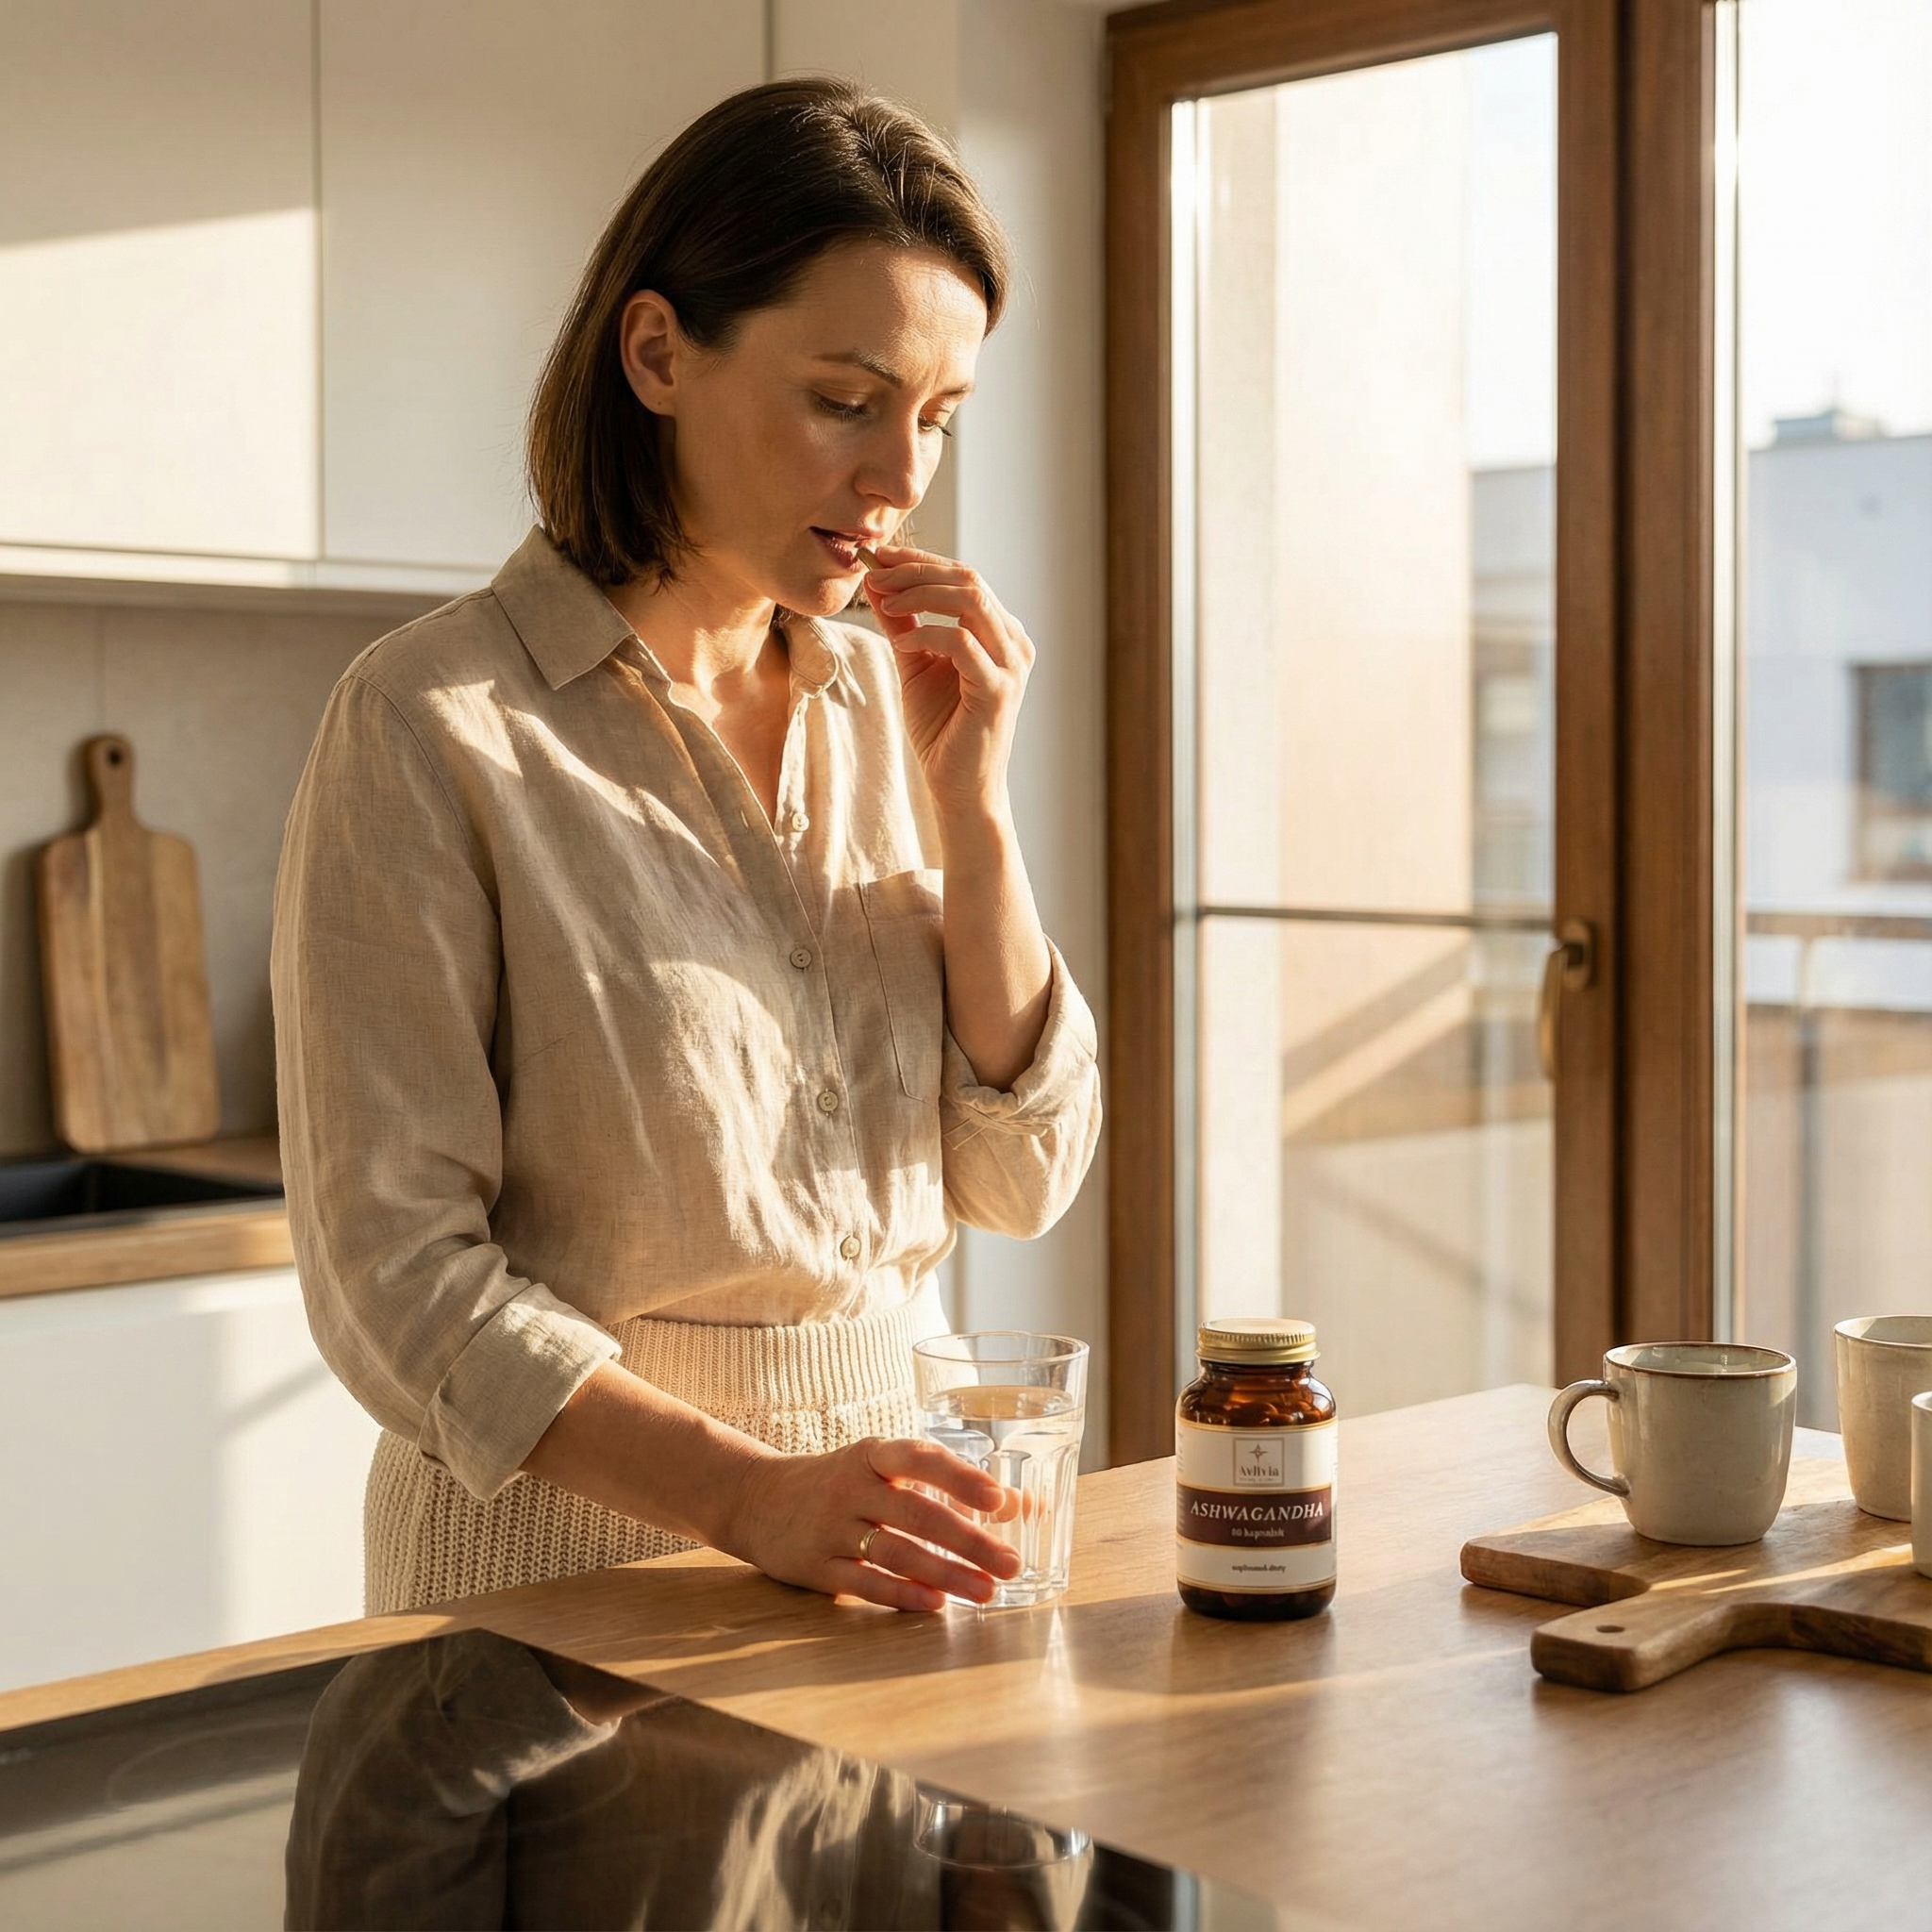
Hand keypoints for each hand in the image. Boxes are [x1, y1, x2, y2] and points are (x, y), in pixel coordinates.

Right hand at [723, 1435, 1021, 1611]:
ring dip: (945, 1573)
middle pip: (916, 1513)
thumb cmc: (841, 1482)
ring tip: (987, 1591)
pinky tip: (936, 1604)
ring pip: (895, 1552)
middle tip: (1011, 1563)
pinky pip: (864, 1584)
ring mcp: (831, 1528)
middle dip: (969, 1540)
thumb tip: (1027, 1506)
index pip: (918, 1458)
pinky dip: (902, 1594)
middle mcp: (851, 1488)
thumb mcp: (884, 1470)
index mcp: (872, 1456)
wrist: (756, 1499)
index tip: (997, 1498)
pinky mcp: (816, 1568)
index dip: (958, 1477)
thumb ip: (949, 1485)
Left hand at [862, 545, 1035, 822]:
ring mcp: (1010, 665)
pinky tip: (902, 644)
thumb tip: (876, 581)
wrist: (960, 788)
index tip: (879, 558)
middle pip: (968, 579)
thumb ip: (902, 623)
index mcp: (1000, 632)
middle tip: (875, 574)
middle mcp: (1013, 642)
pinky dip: (926, 634)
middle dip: (916, 570)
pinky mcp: (997, 689)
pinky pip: (960, 642)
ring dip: (919, 594)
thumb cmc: (942, 729)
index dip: (921, 561)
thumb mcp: (915, 665)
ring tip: (884, 602)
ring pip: (969, 600)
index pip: (964, 577)